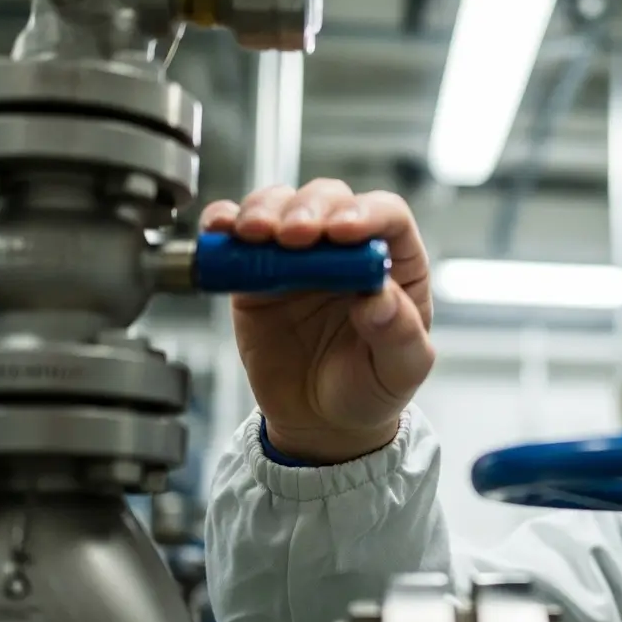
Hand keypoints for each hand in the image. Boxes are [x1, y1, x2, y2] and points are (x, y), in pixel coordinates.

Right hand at [200, 179, 434, 463]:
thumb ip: (399, 334)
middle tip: (293, 235)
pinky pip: (237, 236)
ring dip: (265, 208)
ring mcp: (298, 255)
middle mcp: (346, 247)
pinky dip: (224, 224)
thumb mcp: (401, 370)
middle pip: (330, 198)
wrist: (320, 423)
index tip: (343, 232)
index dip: (366, 212)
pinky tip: (219, 231)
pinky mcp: (255, 272)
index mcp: (395, 262)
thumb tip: (378, 298)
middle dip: (309, 208)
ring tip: (254, 233)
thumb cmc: (371, 388)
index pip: (387, 215)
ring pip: (282, 203)